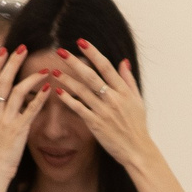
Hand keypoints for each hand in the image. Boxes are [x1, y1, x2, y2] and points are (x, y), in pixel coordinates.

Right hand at [0, 47, 52, 183]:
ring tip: (44, 70)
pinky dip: (39, 99)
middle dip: (12, 62)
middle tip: (23, 48)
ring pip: (16, 92)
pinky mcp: (19, 130)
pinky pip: (30, 111)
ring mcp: (7, 120)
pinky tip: (49, 89)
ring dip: (31, 78)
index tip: (4, 50)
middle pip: (2, 80)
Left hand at [51, 40, 158, 176]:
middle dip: (74, 61)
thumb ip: (128, 80)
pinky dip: (68, 99)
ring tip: (54, 71)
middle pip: (91, 75)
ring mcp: (104, 111)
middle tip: (60, 51)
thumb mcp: (137, 100)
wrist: (137, 149)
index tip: (81, 41)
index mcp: (124, 91)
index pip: (106, 66)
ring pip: (81, 90)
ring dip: (66, 79)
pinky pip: (79, 108)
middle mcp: (113, 98)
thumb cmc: (137, 126)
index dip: (93, 52)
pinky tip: (58, 91)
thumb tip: (123, 62)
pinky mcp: (96, 124)